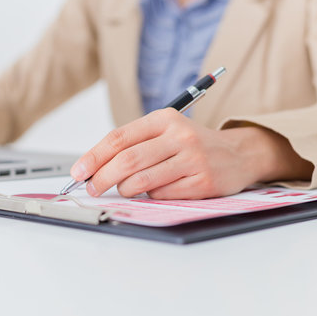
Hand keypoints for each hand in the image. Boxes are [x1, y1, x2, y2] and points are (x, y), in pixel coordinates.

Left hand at [70, 108, 312, 199]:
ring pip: (142, 181)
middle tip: (92, 188)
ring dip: (125, 189)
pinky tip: (157, 189)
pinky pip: (162, 195)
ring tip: (125, 188)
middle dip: (102, 178)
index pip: (119, 137)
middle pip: (127, 160)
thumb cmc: (190, 144)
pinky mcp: (202, 182)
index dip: (94, 156)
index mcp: (164, 119)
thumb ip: (133, 144)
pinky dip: (151, 196)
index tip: (78, 171)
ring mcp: (193, 159)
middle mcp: (180, 135)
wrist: (238, 154)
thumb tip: (94, 167)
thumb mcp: (164, 132)